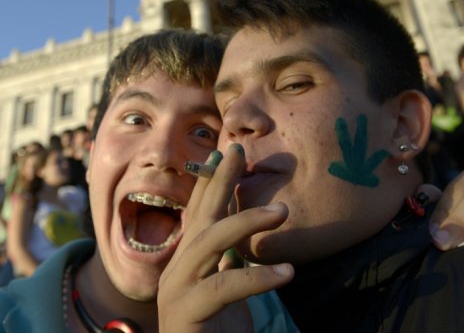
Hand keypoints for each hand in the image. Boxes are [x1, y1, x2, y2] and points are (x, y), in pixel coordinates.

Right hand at [157, 145, 293, 332]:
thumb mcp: (228, 294)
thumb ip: (230, 266)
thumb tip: (241, 243)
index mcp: (190, 262)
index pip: (201, 213)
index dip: (212, 181)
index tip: (227, 151)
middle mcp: (178, 270)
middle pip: (200, 216)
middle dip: (218, 180)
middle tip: (238, 150)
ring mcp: (176, 290)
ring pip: (208, 243)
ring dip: (244, 222)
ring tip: (282, 210)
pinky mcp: (185, 313)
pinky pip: (223, 288)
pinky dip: (257, 278)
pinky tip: (287, 272)